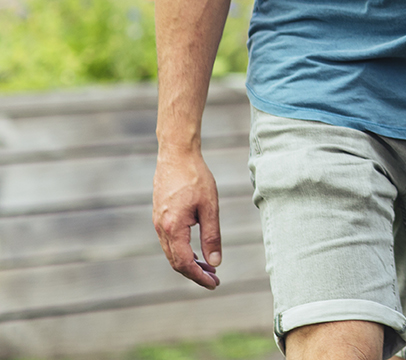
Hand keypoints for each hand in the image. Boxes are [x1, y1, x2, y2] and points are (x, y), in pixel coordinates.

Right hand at [153, 147, 221, 289]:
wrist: (176, 155)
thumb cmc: (196, 178)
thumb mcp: (210, 207)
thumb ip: (212, 235)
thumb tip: (215, 262)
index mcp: (173, 228)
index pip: (184, 263)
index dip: (199, 277)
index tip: (214, 284)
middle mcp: (161, 228)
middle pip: (176, 262)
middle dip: (195, 273)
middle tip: (214, 279)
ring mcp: (158, 222)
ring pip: (172, 252)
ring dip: (189, 263)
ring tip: (209, 268)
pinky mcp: (159, 216)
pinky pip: (169, 241)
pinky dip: (183, 250)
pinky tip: (196, 251)